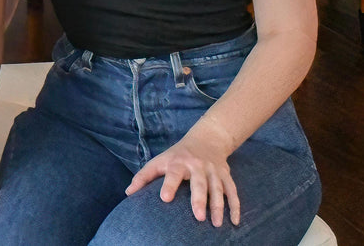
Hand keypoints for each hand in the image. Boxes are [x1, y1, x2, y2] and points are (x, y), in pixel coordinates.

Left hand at [125, 129, 239, 227]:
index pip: (173, 173)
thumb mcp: (159, 160)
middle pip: (199, 183)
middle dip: (199, 199)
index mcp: (178, 162)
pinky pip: (233, 192)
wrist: (207, 139)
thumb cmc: (177, 155)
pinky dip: (235, 206)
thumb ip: (144, 176)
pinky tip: (234, 221)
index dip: (169, 185)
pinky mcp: (226, 176)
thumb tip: (128, 193)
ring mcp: (214, 171)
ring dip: (218, 206)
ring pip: (218, 189)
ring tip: (216, 224)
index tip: (165, 199)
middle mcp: (197, 166)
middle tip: (198, 217)